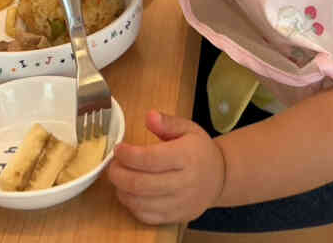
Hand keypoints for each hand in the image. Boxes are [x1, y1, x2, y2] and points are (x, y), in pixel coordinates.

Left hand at [109, 110, 225, 224]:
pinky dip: (132, 205)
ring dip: (122, 190)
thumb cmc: (200, 150)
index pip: (150, 159)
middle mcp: (184, 182)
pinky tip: (129, 192)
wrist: (220, 177)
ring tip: (119, 177)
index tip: (118, 148)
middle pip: (141, 184)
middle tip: (112, 165)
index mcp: (187, 157)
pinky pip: (147, 216)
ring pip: (141, 202)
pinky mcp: (176, 217)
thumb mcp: (188, 128)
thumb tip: (149, 116)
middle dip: (119, 174)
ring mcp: (180, 203)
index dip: (128, 155)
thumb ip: (167, 122)